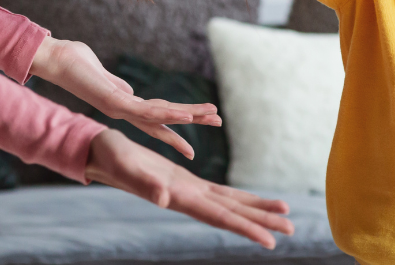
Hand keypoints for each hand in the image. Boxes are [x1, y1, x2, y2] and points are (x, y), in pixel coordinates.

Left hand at [31, 37, 218, 158]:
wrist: (54, 59)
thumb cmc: (76, 62)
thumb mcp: (103, 76)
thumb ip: (117, 85)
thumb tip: (128, 90)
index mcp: (124, 104)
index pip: (157, 117)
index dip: (176, 126)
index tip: (196, 130)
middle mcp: (124, 110)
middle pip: (165, 120)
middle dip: (193, 122)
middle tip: (219, 121)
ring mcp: (119, 108)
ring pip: (161, 116)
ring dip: (187, 116)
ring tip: (211, 115)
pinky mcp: (114, 102)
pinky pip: (146, 110)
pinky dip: (168, 113)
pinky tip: (186, 114)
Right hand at [86, 129, 293, 246]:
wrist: (102, 153)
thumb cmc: (113, 159)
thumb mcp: (128, 168)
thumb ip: (145, 184)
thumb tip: (163, 199)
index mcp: (180, 199)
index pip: (220, 218)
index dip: (245, 229)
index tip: (270, 241)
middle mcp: (190, 198)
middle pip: (232, 214)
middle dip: (262, 222)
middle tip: (292, 229)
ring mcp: (191, 191)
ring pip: (231, 204)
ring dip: (257, 211)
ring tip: (285, 215)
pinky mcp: (189, 182)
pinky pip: (222, 192)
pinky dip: (241, 197)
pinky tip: (255, 202)